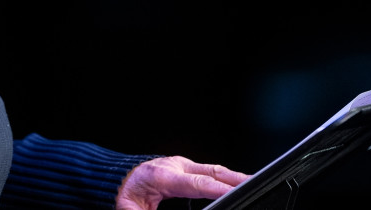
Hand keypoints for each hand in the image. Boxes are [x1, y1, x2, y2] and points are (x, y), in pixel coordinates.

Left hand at [116, 156, 250, 209]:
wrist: (114, 176)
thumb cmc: (122, 194)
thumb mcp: (130, 209)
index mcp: (161, 176)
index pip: (197, 183)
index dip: (219, 189)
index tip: (237, 193)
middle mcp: (173, 166)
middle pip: (211, 171)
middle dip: (235, 178)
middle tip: (256, 185)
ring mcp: (178, 164)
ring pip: (212, 169)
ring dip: (233, 176)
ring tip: (252, 185)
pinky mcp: (182, 166)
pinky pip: (207, 171)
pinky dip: (223, 177)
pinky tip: (234, 184)